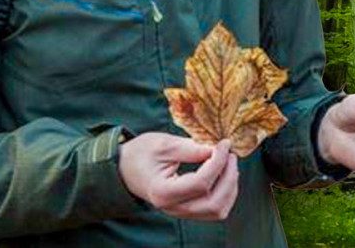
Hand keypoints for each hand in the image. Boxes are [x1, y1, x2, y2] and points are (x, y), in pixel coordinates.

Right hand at [118, 133, 238, 219]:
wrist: (125, 168)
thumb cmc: (141, 154)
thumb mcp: (163, 144)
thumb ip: (191, 148)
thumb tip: (217, 149)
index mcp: (163, 192)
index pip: (201, 183)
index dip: (218, 162)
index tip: (224, 143)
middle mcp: (173, 208)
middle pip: (214, 203)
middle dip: (229, 177)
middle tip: (229, 153)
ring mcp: (181, 212)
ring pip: (218, 210)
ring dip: (230, 186)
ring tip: (228, 162)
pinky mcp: (188, 209)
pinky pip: (214, 209)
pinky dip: (225, 193)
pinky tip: (224, 174)